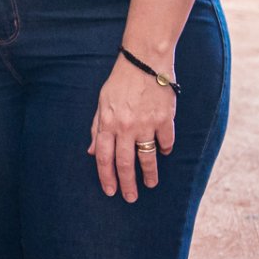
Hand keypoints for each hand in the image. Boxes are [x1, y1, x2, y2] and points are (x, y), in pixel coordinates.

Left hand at [87, 54, 176, 201]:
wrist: (144, 61)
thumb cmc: (120, 82)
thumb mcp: (102, 103)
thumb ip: (97, 128)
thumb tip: (92, 152)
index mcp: (108, 123)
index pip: (104, 157)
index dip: (106, 177)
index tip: (111, 191)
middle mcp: (126, 127)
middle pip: (125, 162)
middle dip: (127, 183)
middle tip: (130, 198)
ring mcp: (147, 124)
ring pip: (148, 157)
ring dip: (149, 174)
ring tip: (150, 184)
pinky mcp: (166, 119)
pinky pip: (166, 142)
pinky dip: (166, 149)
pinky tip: (164, 153)